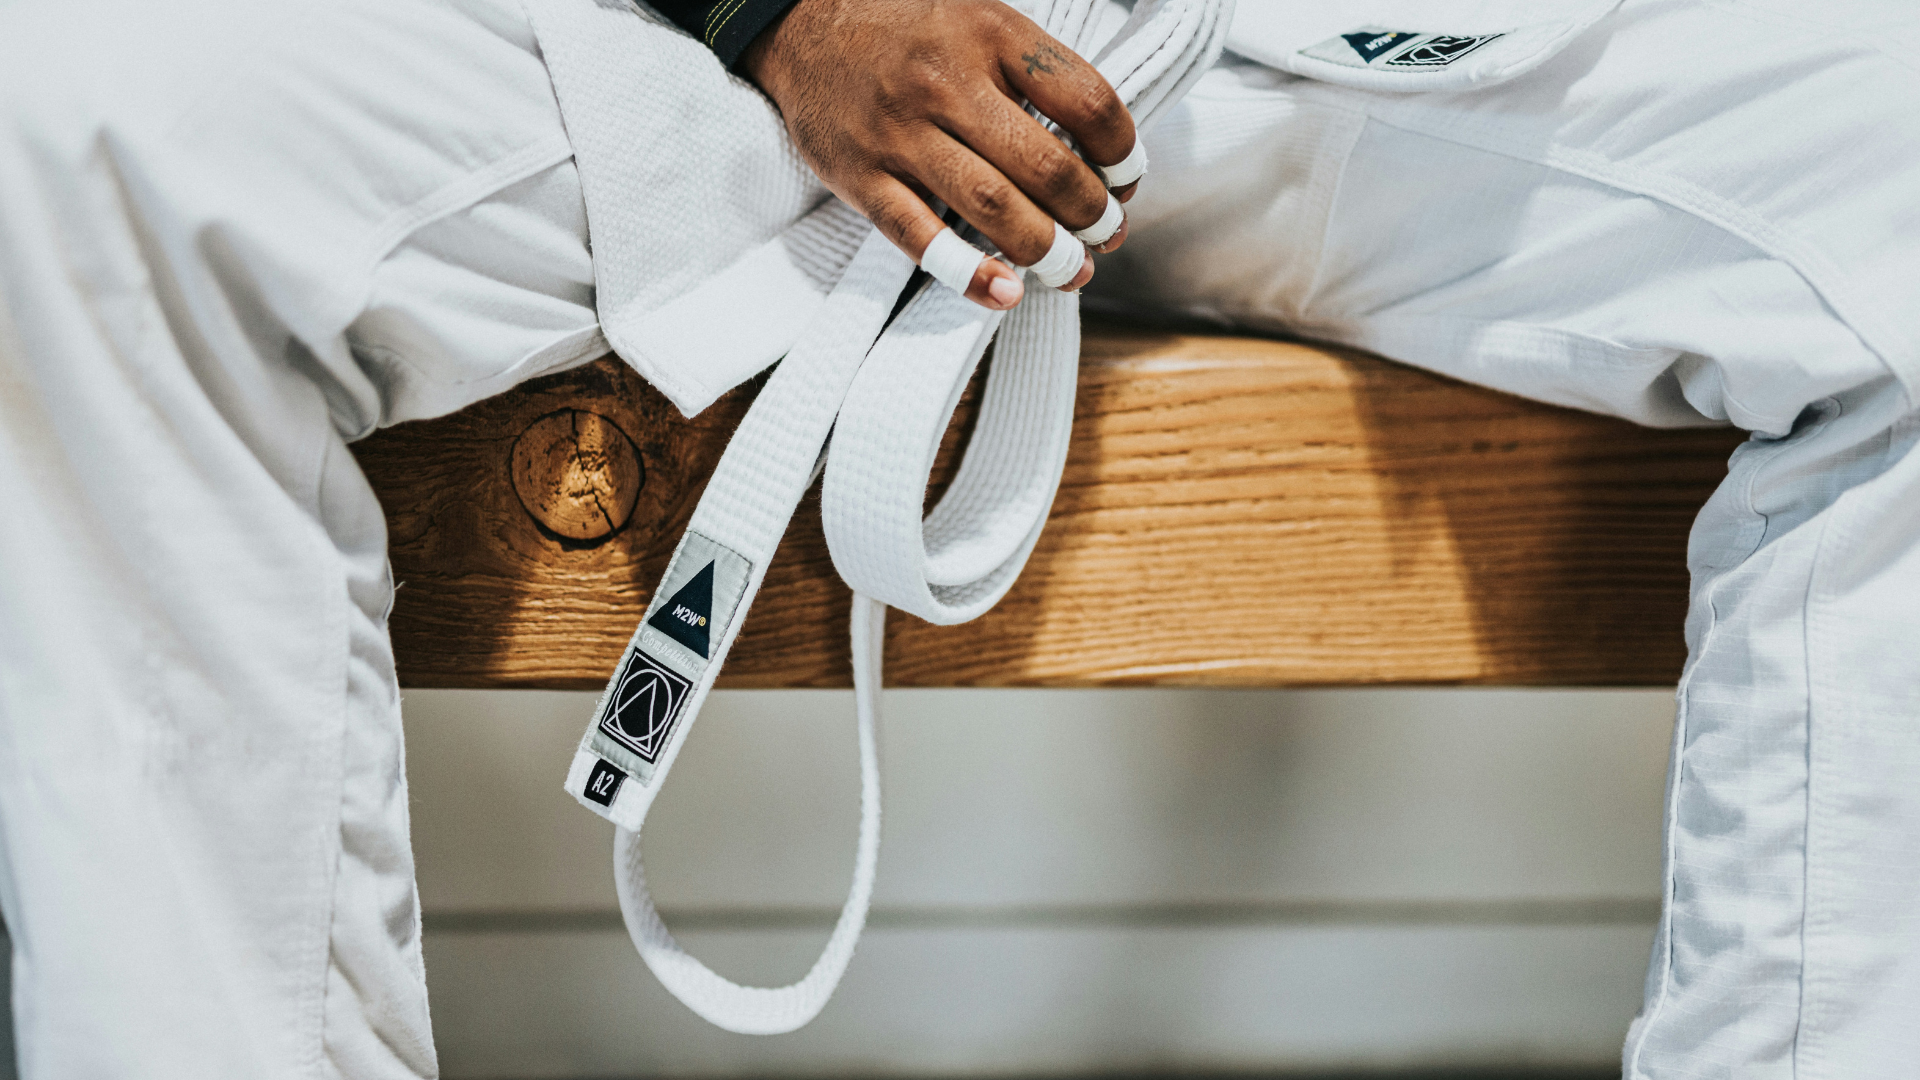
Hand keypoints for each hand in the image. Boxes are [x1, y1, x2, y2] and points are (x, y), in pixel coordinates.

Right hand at [740, 0, 1137, 308]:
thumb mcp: (976, 11)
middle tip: (1110, 235)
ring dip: (1046, 251)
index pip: (1085, 100)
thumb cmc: (903, 20)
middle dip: (1091, 214)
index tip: (1127, 179)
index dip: (1122, 151)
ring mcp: (899, 133)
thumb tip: (1095, 142)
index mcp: (989, 33)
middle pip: (1044, 165)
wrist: (796, 16)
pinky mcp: (859, 175)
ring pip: (991, 207)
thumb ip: (1029, 66)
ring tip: (1073, 270)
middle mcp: (946, 82)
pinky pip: (919, 236)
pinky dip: (967, 273)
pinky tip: (1004, 293)